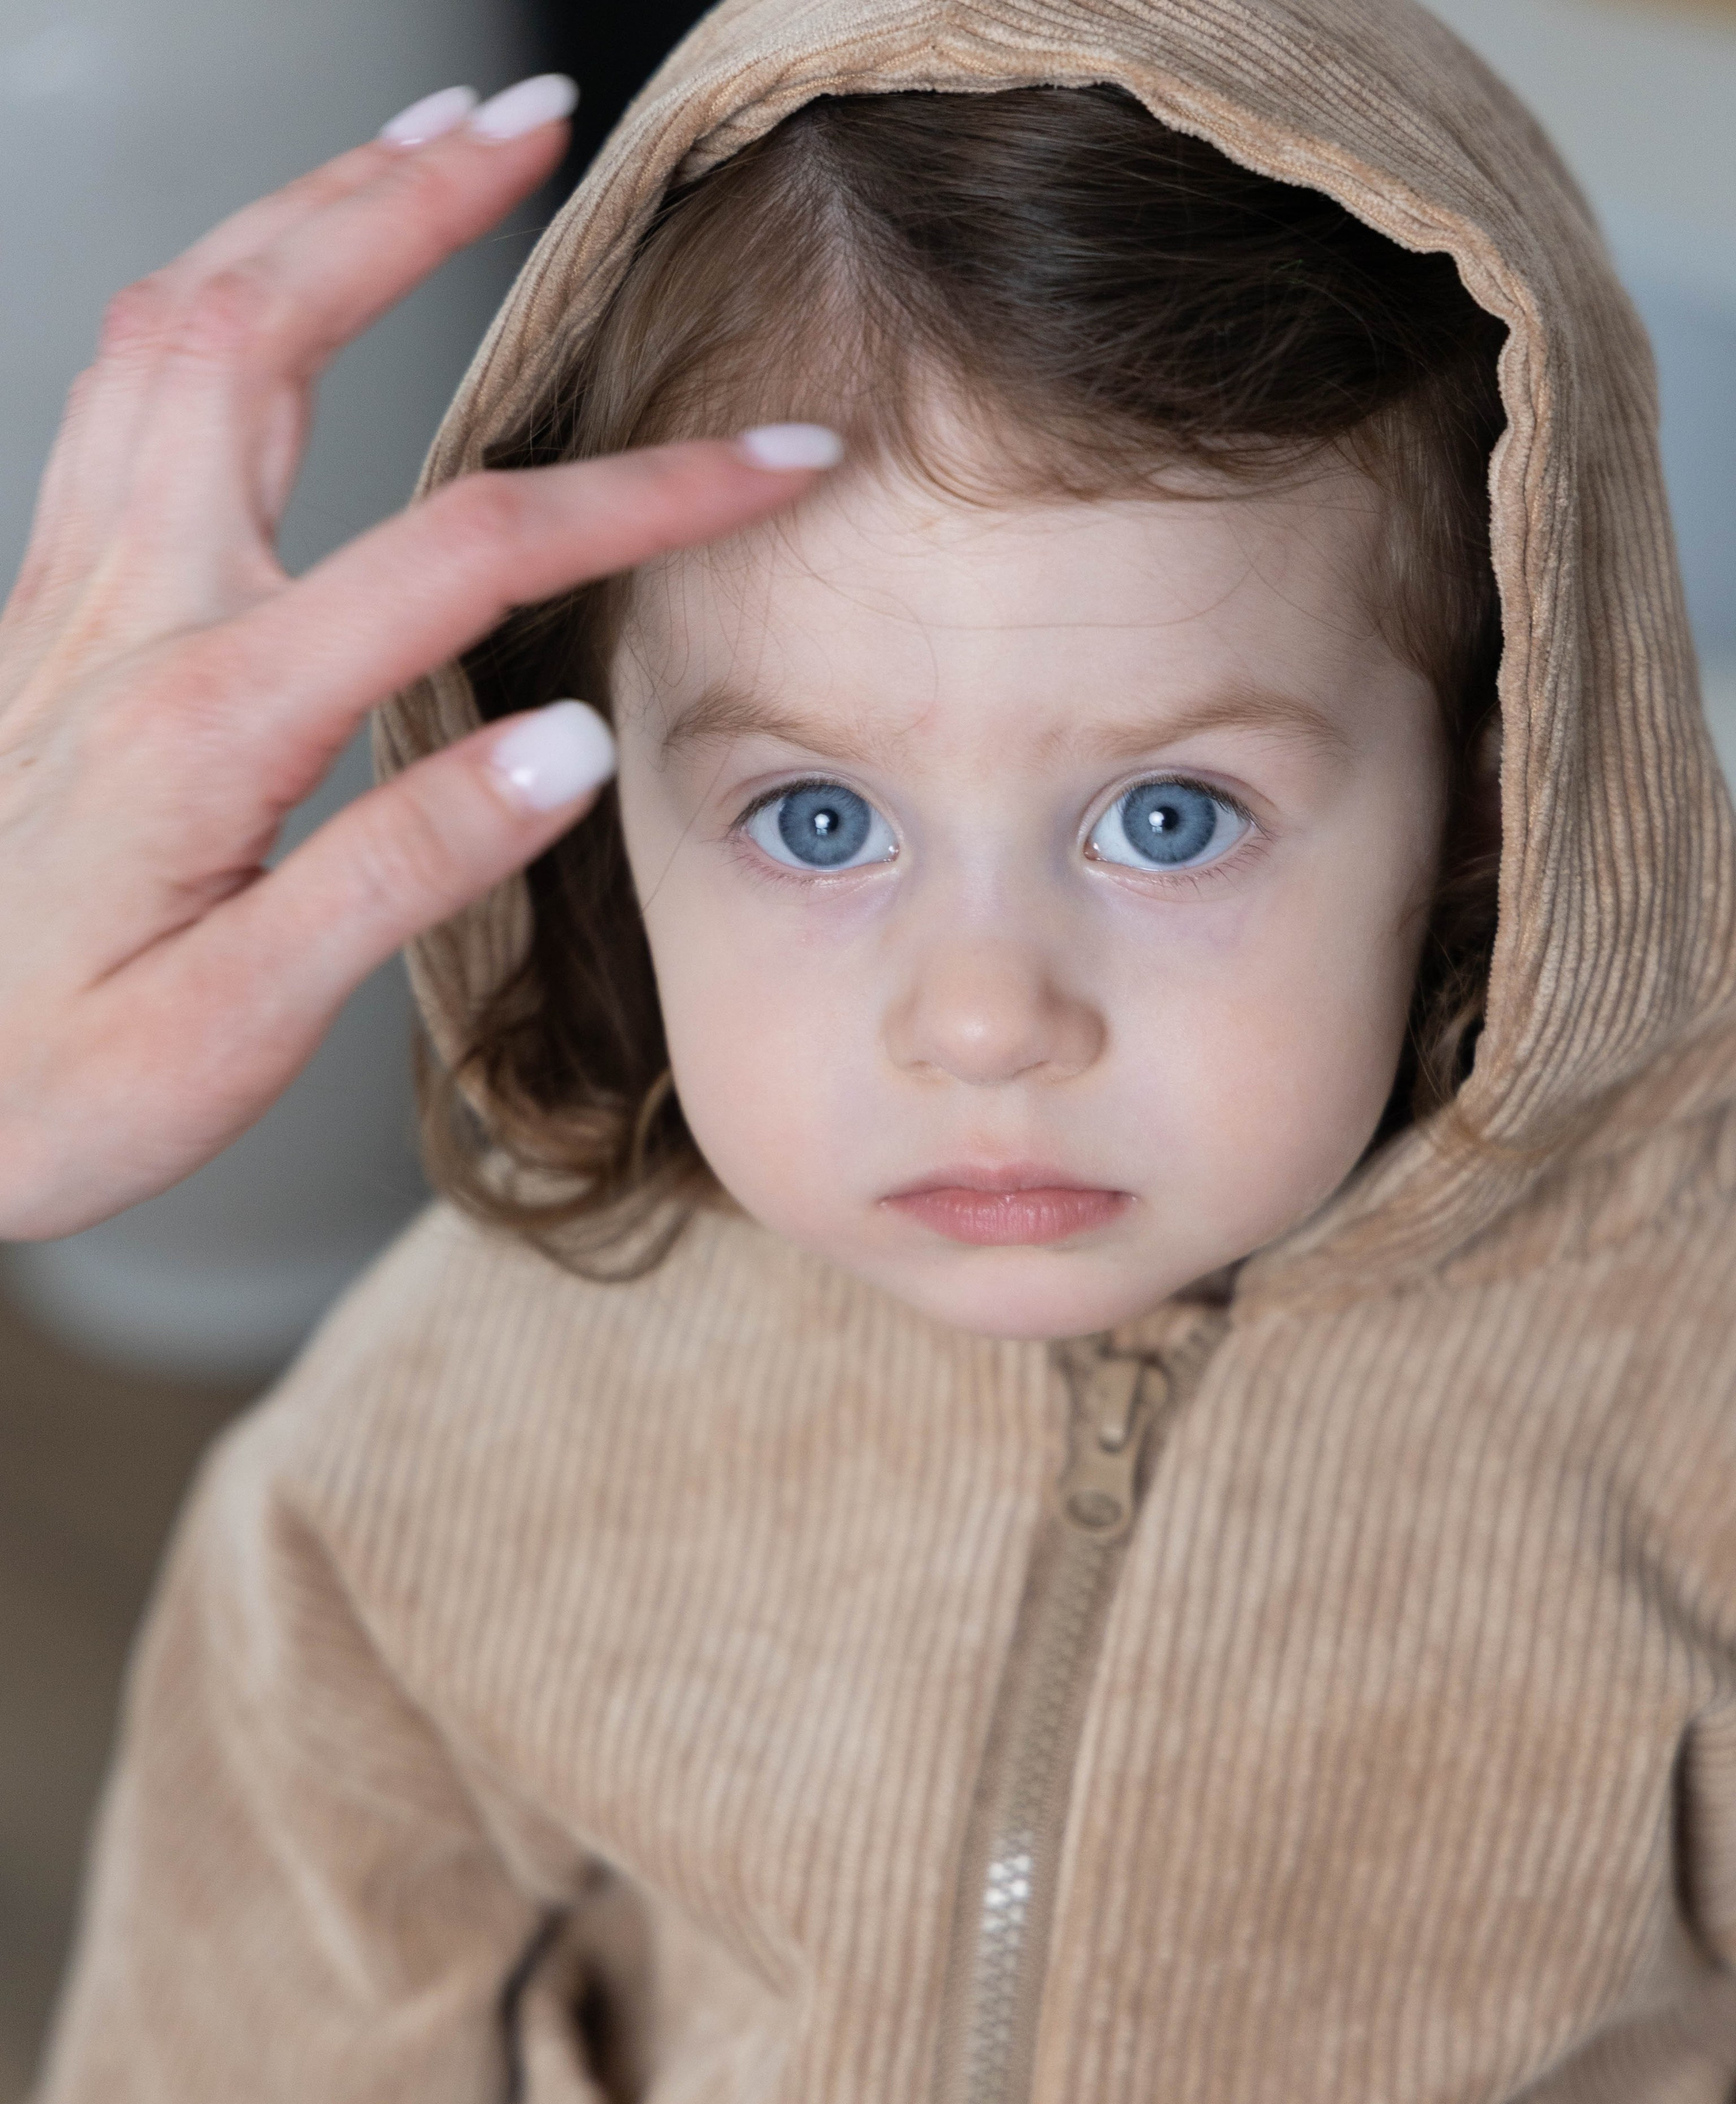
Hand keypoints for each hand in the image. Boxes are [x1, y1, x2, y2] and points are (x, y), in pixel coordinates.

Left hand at [0, 76, 839, 1239]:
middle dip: (408, 204)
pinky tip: (259, 288)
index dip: (635, 495)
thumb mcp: (238, 1023)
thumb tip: (567, 745)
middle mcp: (123, 616)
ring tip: (414, 141)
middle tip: (530, 120)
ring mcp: (69, 598)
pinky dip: (213, 293)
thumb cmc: (44, 1085)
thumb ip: (403, 868)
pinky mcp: (47, 615)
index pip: (463, 549)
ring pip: (170, 328)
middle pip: (260, 333)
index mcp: (207, 716)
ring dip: (299, 211)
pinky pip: (120, 390)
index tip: (769, 462)